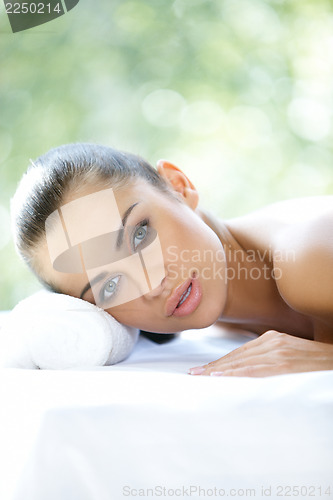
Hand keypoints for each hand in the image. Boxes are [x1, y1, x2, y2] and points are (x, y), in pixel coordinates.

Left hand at [188, 330, 332, 376]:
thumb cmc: (312, 361)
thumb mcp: (287, 353)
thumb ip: (268, 357)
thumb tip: (246, 369)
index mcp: (271, 338)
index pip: (238, 352)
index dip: (219, 361)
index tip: (202, 369)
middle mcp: (271, 341)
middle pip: (236, 356)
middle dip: (213, 366)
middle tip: (193, 374)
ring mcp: (277, 350)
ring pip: (241, 362)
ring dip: (218, 370)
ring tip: (201, 377)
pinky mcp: (284, 362)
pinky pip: (255, 370)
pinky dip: (236, 374)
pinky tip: (221, 377)